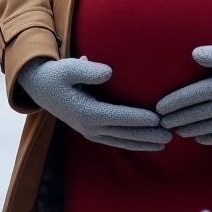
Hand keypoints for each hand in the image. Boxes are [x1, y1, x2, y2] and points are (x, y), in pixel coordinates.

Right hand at [17, 57, 170, 150]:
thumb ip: (87, 70)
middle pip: (124, 133)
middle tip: (171, 136)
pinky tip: (147, 143)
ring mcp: (90, 131)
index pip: (119, 117)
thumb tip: (108, 72)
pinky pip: (115, 140)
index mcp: (87, 112)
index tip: (158, 119)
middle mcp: (90, 126)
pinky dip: (132, 143)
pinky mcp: (91, 130)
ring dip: (143, 143)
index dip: (139, 119)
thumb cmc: (57, 74)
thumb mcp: (69, 68)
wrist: (40, 87)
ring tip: (165, 143)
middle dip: (147, 135)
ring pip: (121, 140)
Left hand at [155, 40, 211, 144]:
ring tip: (174, 130)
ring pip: (207, 127)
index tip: (158, 108)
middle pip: (195, 115)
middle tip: (158, 122)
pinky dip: (209, 138)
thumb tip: (193, 56)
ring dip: (188, 129)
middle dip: (175, 119)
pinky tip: (199, 138)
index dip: (173, 103)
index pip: (191, 97)